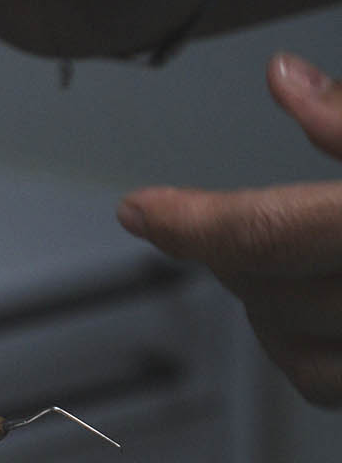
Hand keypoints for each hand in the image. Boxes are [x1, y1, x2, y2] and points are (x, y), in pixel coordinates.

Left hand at [118, 52, 341, 405]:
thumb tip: (281, 78)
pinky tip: (312, 310)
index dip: (190, 222)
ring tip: (290, 258)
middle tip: (238, 216)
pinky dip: (303, 347)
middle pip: (268, 286)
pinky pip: (322, 383)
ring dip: (268, 300)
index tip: (139, 209)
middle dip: (240, 248)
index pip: (267, 234)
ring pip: (287, 345)